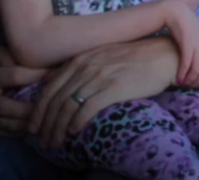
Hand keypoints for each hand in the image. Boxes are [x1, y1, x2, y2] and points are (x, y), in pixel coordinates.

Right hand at [0, 44, 47, 136]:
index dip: (37, 76)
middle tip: (52, 109)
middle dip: (29, 110)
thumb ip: (13, 58)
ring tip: (46, 122)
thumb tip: (40, 66)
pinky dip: (15, 133)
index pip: (14, 76)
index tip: (56, 74)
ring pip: (2, 124)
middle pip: (5, 107)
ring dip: (24, 125)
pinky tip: (30, 130)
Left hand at [28, 37, 180, 149]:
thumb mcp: (103, 56)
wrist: (164, 55)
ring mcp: (100, 76)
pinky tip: (74, 131)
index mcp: (81, 59)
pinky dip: (77, 121)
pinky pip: (88, 107)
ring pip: (68, 106)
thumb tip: (57, 82)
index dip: (38, 110)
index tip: (34, 127)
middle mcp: (86, 66)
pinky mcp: (114, 87)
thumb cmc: (135, 58)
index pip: (50, 88)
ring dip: (58, 128)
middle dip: (45, 124)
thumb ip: (81, 67)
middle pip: (56, 99)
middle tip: (42, 141)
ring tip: (55, 143)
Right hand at [166, 1, 198, 86]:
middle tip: (190, 86)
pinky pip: (186, 65)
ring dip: (189, 80)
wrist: (179, 14)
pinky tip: (178, 79)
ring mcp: (198, 47)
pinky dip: (182, 75)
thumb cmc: (195, 24)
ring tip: (183, 83)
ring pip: (196, 71)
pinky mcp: (186, 46)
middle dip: (198, 83)